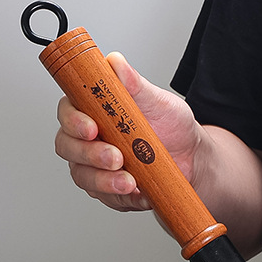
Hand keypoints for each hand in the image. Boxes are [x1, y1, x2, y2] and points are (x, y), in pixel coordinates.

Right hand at [54, 52, 199, 211]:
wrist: (194, 160)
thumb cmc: (172, 128)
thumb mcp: (159, 102)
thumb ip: (136, 85)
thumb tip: (116, 63)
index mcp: (93, 110)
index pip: (68, 111)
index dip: (73, 120)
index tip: (91, 127)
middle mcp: (88, 138)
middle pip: (67, 146)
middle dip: (89, 154)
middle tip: (116, 157)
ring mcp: (95, 166)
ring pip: (83, 176)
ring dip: (104, 181)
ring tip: (130, 182)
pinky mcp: (109, 190)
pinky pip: (107, 198)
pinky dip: (123, 198)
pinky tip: (140, 194)